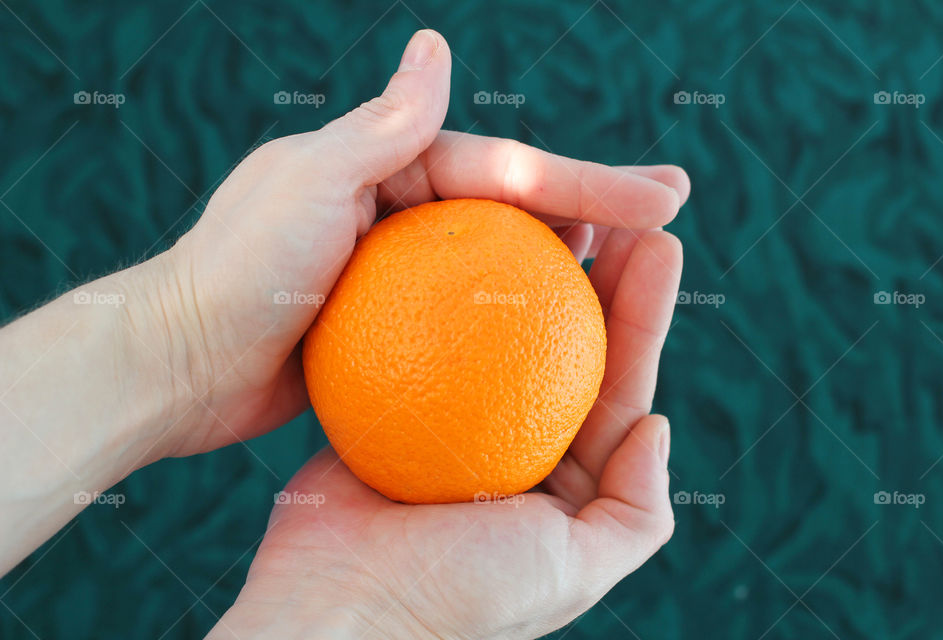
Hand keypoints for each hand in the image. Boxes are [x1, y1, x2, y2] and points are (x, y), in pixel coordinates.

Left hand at [150, 28, 687, 458]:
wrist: (181, 364)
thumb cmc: (237, 270)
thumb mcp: (309, 182)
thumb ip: (383, 126)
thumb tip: (436, 45)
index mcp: (385, 164)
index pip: (504, 168)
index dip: (588, 181)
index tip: (667, 196)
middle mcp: (396, 206)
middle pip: (513, 205)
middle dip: (595, 206)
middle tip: (671, 212)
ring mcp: (397, 267)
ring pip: (497, 260)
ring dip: (564, 259)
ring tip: (634, 266)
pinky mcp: (389, 322)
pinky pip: (465, 319)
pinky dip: (511, 322)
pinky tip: (555, 335)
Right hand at [209, 227, 682, 638]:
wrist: (341, 609)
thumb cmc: (463, 598)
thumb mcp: (577, 568)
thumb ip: (637, 511)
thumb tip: (659, 426)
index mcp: (561, 482)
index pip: (617, 386)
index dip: (643, 317)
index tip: (658, 247)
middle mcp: (513, 445)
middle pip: (565, 346)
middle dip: (601, 277)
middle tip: (620, 210)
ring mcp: (455, 423)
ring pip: (502, 331)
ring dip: (531, 268)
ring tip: (553, 204)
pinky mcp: (396, 405)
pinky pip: (432, 337)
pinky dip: (451, 292)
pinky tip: (465, 235)